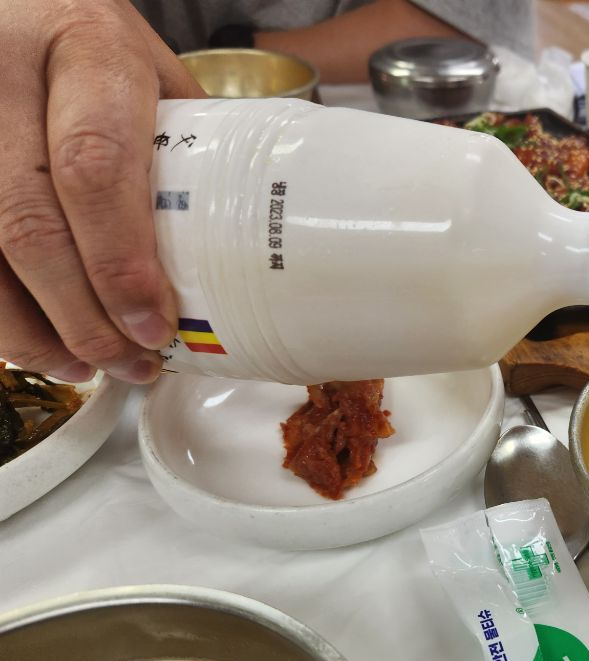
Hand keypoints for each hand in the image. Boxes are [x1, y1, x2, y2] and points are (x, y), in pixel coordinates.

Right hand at [0, 0, 204, 383]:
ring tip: (87, 368)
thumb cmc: (94, 43)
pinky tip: (37, 342)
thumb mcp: (150, 69)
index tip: (153, 323)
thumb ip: (181, 146)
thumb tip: (237, 250)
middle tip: (131, 362)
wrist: (16, 2)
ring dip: (31, 329)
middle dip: (82, 315)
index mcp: (85, 48)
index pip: (95, 167)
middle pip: (28, 223)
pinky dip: (0, 312)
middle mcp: (3, 74)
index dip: (120, 261)